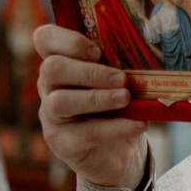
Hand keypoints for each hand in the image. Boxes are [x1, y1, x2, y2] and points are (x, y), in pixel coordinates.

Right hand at [33, 22, 147, 187]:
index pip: (44, 39)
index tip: (96, 51)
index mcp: (60, 62)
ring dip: (97, 98)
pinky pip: (85, 133)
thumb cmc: (117, 106)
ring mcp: (51, 116)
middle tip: (122, 79)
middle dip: (90, 72)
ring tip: (125, 98)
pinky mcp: (62, 143)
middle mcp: (49, 86)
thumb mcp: (118, 81)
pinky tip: (138, 124)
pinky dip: (115, 128)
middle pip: (52, 68)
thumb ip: (119, 65)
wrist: (119, 151)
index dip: (67, 40)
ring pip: (60, 102)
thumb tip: (145, 53)